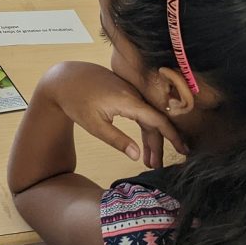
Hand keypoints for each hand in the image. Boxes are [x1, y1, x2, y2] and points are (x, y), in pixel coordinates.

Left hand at [40, 62, 186, 167]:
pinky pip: (139, 110)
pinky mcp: (123, 90)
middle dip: (158, 144)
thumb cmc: (75, 101)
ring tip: (149, 160)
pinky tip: (141, 142)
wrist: (63, 78)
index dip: (172, 136)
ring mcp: (128, 91)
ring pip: (146, 116)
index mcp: (128, 100)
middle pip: (154, 121)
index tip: (183, 151)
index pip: (158, 120)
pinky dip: (142, 126)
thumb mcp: (94, 125)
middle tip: (156, 166)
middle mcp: (133, 93)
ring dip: (149, 137)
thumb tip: (137, 155)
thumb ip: (117, 140)